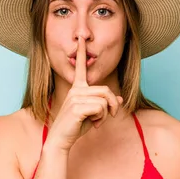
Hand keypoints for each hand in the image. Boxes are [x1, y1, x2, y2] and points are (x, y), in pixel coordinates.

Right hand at [46, 37, 122, 151]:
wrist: (60, 140)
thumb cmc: (75, 127)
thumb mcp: (93, 114)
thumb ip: (105, 104)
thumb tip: (119, 98)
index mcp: (77, 88)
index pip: (81, 67)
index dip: (82, 52)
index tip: (81, 38)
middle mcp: (76, 90)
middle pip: (106, 90)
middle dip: (112, 105)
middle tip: (108, 117)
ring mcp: (75, 97)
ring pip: (105, 100)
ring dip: (106, 114)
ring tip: (96, 122)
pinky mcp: (77, 107)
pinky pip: (101, 108)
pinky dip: (102, 119)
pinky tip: (93, 125)